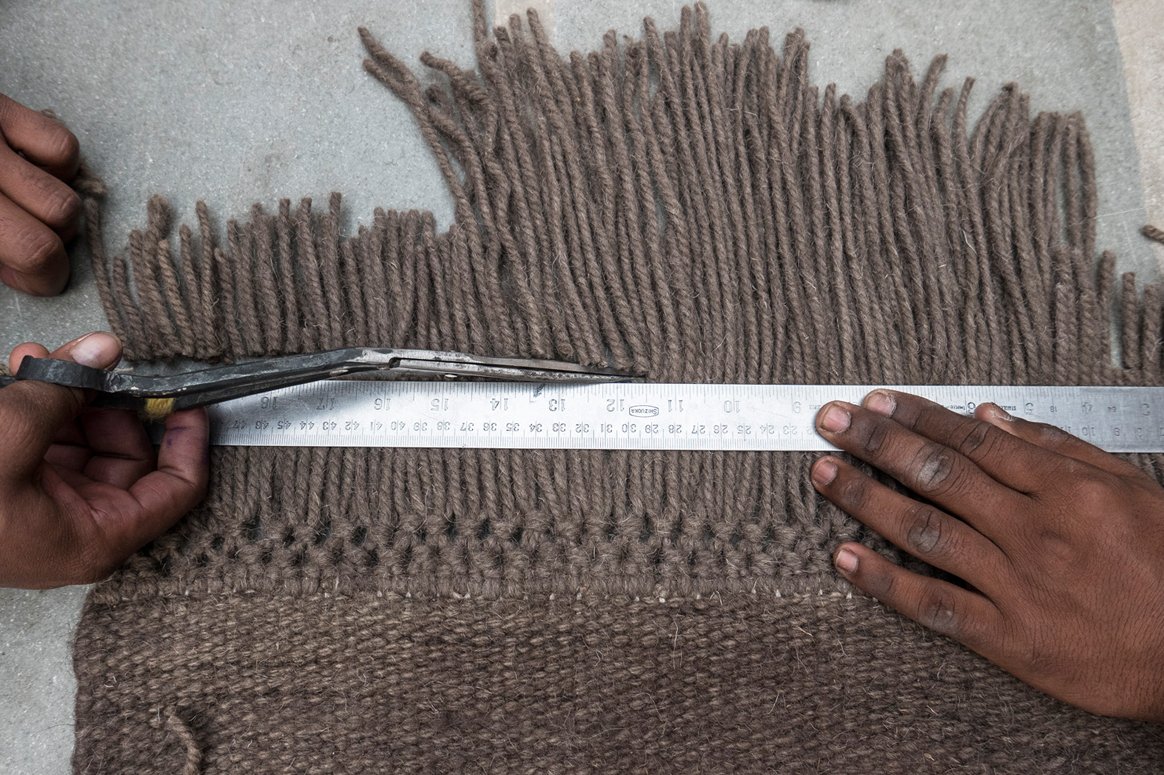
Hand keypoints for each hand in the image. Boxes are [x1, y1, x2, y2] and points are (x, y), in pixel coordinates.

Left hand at [0, 92, 81, 294]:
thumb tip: (14, 269)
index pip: (35, 251)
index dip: (43, 277)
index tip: (25, 275)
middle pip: (60, 217)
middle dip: (55, 240)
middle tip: (25, 240)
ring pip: (65, 186)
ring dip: (57, 208)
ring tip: (26, 206)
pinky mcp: (2, 110)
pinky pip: (61, 145)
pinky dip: (57, 166)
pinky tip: (30, 171)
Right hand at [0, 332, 208, 587]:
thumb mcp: (8, 438)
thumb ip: (62, 391)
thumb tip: (104, 350)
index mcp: (96, 537)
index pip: (176, 490)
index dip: (189, 440)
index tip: (190, 397)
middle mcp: (78, 525)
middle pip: (129, 454)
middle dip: (111, 401)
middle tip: (93, 362)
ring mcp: (44, 505)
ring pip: (85, 438)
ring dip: (70, 393)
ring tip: (44, 360)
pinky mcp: (13, 486)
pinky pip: (45, 439)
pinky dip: (39, 403)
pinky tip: (21, 369)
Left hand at [811, 390, 1163, 722]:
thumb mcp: (1131, 491)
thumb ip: (1058, 449)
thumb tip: (990, 417)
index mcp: (1066, 490)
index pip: (972, 442)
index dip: (916, 419)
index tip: (874, 402)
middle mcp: (1034, 532)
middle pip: (938, 476)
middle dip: (877, 444)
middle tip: (830, 421)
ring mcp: (1017, 586)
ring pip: (925, 532)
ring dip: (867, 499)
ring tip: (823, 473)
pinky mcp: (1009, 638)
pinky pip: (934, 605)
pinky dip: (884, 582)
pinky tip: (844, 559)